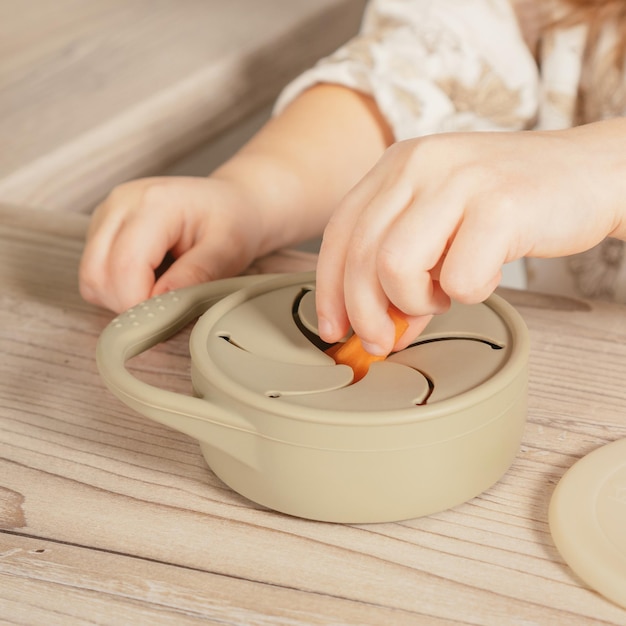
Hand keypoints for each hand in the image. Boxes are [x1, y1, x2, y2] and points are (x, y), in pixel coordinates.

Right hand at [79, 176, 262, 311]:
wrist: (230, 201)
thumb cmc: (232, 222)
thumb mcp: (227, 250)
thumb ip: (196, 275)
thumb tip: (161, 303)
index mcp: (154, 203)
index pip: (125, 267)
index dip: (140, 303)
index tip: (168, 315)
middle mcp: (121, 203)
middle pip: (97, 273)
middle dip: (128, 303)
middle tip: (166, 306)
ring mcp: (107, 213)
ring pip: (90, 276)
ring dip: (119, 297)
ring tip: (160, 290)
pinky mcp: (102, 227)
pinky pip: (94, 271)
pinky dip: (117, 287)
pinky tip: (149, 279)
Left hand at [316, 122, 624, 355]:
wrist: (592, 174)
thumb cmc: (511, 206)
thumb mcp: (443, 227)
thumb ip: (404, 270)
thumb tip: (378, 328)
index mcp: (398, 165)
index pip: (339, 233)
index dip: (328, 289)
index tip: (333, 328)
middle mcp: (420, 163)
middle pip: (360, 257)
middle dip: (367, 314)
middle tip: (387, 338)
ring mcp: (459, 179)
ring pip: (396, 268)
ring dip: (418, 301)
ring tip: (446, 293)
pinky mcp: (500, 203)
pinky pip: (460, 279)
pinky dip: (469, 294)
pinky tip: (485, 277)